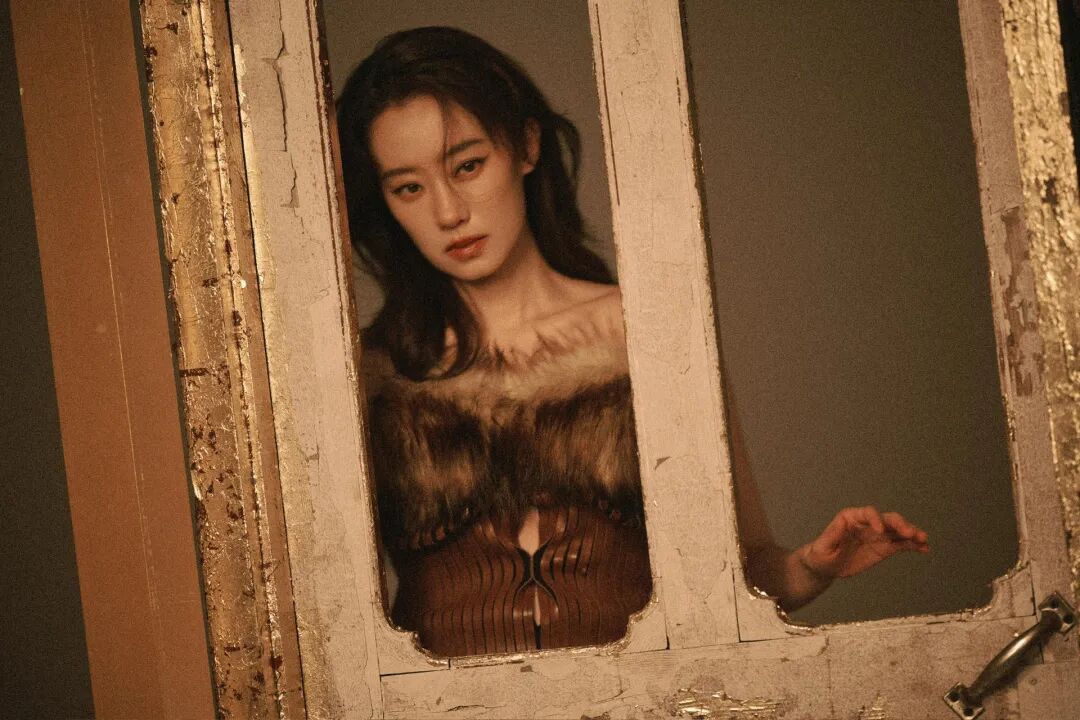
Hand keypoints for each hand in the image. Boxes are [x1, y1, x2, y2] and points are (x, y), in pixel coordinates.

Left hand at [799, 506, 928, 579]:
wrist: (825, 567)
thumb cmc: (820, 555)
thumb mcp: (822, 546)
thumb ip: (832, 535)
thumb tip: (842, 522)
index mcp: (850, 518)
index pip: (867, 513)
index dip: (875, 519)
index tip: (879, 531)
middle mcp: (867, 523)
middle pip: (887, 519)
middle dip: (900, 524)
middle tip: (911, 534)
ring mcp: (878, 535)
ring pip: (898, 531)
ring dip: (911, 533)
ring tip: (923, 540)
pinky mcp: (884, 548)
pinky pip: (901, 544)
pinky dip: (913, 546)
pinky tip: (924, 549)